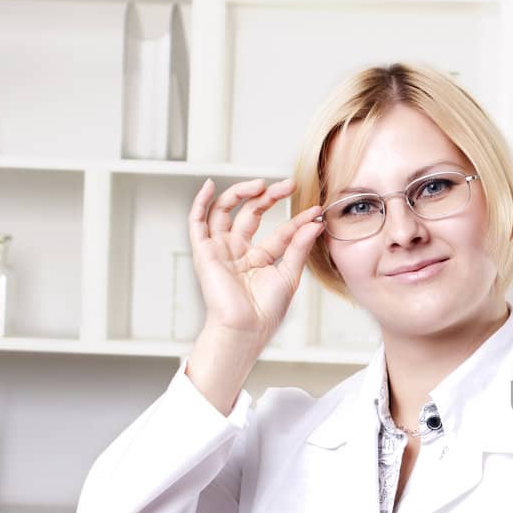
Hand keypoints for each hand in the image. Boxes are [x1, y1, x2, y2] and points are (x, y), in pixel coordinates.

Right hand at [187, 177, 323, 348]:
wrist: (246, 328)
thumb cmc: (266, 311)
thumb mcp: (289, 275)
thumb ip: (299, 247)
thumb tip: (314, 224)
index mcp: (260, 258)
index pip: (280, 231)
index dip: (298, 220)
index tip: (316, 212)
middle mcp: (239, 250)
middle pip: (251, 213)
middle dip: (270, 197)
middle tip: (289, 185)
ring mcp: (221, 249)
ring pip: (225, 211)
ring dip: (241, 193)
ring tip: (261, 184)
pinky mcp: (204, 252)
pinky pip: (197, 222)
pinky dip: (200, 202)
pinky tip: (209, 185)